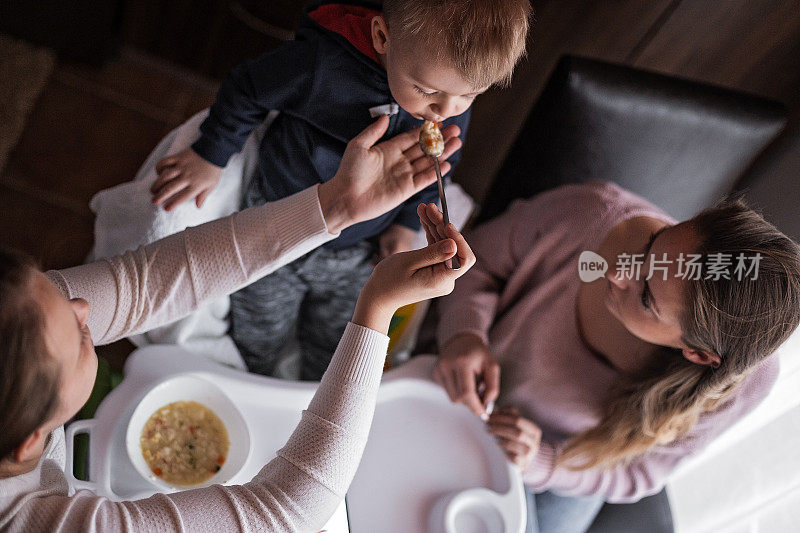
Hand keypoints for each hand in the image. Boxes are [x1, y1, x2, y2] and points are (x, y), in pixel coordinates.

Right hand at [151, 148, 222, 210]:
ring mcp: (181, 166)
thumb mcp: (212, 185)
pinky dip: (159, 167)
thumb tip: (198, 206)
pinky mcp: (178, 157)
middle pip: (171, 188)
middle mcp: (187, 176)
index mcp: (196, 185)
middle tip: (154, 201)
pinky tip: (158, 172)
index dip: (174, 203)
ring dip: (157, 183)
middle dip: (161, 196)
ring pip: (165, 176)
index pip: (183, 197)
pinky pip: (165, 161)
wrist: (214, 151)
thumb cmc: (213, 170)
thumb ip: (204, 196)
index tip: (166, 209)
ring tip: (153, 190)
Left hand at [318, 115, 461, 233]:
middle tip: (455, 130)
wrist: (345, 198)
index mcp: (389, 149)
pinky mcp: (406, 190)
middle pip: (424, 148)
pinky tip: (447, 164)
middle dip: (440, 139)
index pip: (412, 137)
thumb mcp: (358, 146)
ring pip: (428, 162)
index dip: (425, 130)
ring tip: (457, 143)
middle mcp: (399, 161)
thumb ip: (374, 131)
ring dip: (443, 153)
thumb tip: (385, 116)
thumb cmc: (348, 172)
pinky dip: (436, 173)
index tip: (439, 122)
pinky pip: (424, 179)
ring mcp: (404, 175)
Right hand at [352, 211, 474, 334]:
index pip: (464, 258)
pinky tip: (424, 219)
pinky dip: (431, 234)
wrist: (378, 297)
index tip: (446, 223)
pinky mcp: (434, 270)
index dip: (458, 238)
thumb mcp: (408, 262)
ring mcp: (441, 275)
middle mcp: (445, 279)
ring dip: (435, 226)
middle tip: (429, 206)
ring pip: (445, 245)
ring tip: (424, 208)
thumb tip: (454, 243)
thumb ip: (432, 253)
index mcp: (442, 280)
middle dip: (442, 225)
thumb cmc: (389, 281)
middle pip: (453, 248)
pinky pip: (437, 249)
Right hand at [435, 332, 500, 416]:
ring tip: (472, 386)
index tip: (483, 414)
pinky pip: (447, 392)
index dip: (475, 406)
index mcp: (463, 362)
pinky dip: (457, 392)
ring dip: (464, 398)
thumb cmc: (479, 354)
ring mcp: (439, 369)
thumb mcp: (492, 366)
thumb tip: (486, 405)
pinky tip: (462, 382)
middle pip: (458, 398)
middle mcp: (447, 365)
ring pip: (452, 398)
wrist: (462, 340)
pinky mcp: (435, 373)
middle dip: (471, 403)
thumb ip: (493, 387)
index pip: (467, 392)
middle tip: (481, 396)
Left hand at [487, 406, 541, 470]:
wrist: (524, 462)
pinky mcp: (522, 462)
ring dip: (500, 433)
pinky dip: (503, 446)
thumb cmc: (517, 442)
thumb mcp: (516, 429)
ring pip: (515, 440)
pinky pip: (512, 453)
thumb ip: (508, 417)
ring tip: (489, 431)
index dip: (502, 416)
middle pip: (517, 428)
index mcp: (534, 430)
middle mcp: (534, 441)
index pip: (518, 419)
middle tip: (487, 423)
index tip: (490, 415)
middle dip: (500, 424)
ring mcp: (529, 453)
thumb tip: (493, 407)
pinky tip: (497, 442)